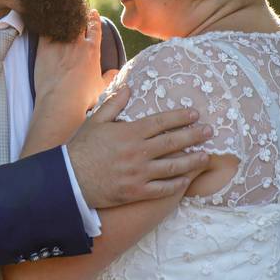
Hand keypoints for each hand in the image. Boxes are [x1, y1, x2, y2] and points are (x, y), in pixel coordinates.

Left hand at [33, 10, 103, 115]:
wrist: (61, 100)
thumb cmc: (82, 96)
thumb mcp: (101, 87)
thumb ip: (109, 77)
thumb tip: (116, 72)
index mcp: (92, 50)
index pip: (95, 28)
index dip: (94, 19)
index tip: (93, 13)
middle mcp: (77, 43)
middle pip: (78, 23)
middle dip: (78, 17)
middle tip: (76, 13)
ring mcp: (60, 43)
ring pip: (62, 24)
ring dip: (62, 19)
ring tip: (60, 15)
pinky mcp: (44, 47)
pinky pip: (46, 30)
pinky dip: (46, 25)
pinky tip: (45, 22)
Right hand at [66, 85, 211, 208]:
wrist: (70, 179)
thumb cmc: (81, 148)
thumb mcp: (95, 121)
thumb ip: (114, 104)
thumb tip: (129, 88)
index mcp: (130, 133)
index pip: (162, 122)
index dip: (181, 117)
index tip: (195, 114)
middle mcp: (138, 152)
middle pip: (173, 143)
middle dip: (194, 136)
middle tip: (210, 131)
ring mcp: (139, 174)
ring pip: (173, 167)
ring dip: (192, 161)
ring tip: (205, 156)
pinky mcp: (136, 191)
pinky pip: (162, 189)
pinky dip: (177, 184)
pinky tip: (186, 180)